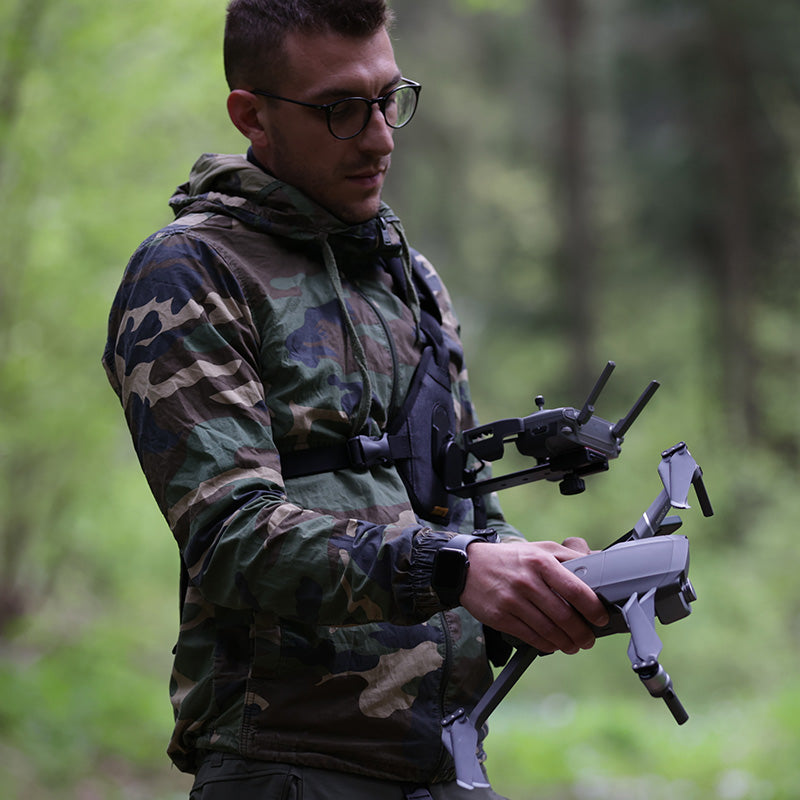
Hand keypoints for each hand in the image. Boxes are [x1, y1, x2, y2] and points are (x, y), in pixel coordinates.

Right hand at [460, 538, 608, 654]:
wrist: (467, 567)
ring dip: (567, 643)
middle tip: (588, 639)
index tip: (601, 618)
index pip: (576, 590)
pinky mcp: (500, 617)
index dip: (593, 609)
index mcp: (540, 562)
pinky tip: (553, 644)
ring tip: (573, 645)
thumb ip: (569, 556)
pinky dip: (547, 645)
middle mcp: (527, 581)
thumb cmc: (510, 558)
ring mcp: (512, 600)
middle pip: (565, 616)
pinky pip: (531, 638)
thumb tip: (599, 563)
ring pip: (549, 631)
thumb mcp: (539, 548)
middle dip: (582, 633)